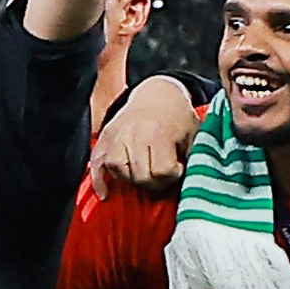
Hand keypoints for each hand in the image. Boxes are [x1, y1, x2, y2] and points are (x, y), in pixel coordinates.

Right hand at [91, 74, 200, 192]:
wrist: (157, 93)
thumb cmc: (178, 117)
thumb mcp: (193, 134)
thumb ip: (191, 159)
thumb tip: (190, 183)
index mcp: (159, 133)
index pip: (162, 171)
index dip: (172, 177)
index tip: (177, 171)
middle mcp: (134, 135)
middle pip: (139, 175)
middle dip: (152, 184)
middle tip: (161, 181)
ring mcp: (116, 136)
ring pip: (117, 170)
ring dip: (129, 181)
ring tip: (141, 180)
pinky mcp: (103, 138)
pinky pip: (96, 164)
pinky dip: (99, 181)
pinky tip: (106, 194)